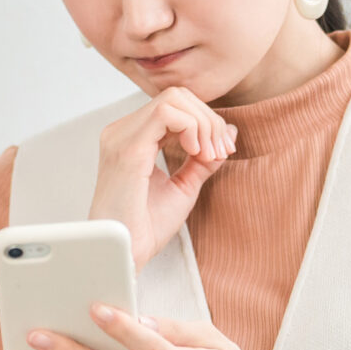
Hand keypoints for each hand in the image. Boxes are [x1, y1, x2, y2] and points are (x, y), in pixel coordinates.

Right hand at [88, 88, 233, 267]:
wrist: (127, 253)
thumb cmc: (145, 228)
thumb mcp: (184, 186)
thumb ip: (203, 158)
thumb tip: (228, 131)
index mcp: (131, 138)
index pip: (175, 106)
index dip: (206, 122)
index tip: (220, 153)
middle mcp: (122, 132)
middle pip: (177, 96)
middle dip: (208, 120)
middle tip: (218, 153)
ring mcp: (122, 136)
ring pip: (174, 99)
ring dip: (203, 124)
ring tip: (209, 156)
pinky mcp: (128, 148)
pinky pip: (166, 113)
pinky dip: (192, 128)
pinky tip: (196, 153)